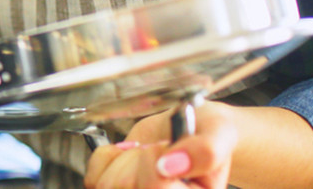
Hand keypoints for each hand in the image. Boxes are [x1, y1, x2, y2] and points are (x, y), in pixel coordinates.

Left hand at [84, 102, 236, 188]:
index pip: (154, 188)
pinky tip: (129, 156)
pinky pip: (93, 180)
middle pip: (124, 186)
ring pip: (105, 185)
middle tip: (158, 149)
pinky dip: (106, 159)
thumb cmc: (207, 133)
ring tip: (146, 154)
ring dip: (124, 159)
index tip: (165, 145)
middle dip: (138, 158)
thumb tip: (172, 164)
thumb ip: (205, 150)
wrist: (190, 129)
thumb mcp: (219, 134)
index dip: (153, 161)